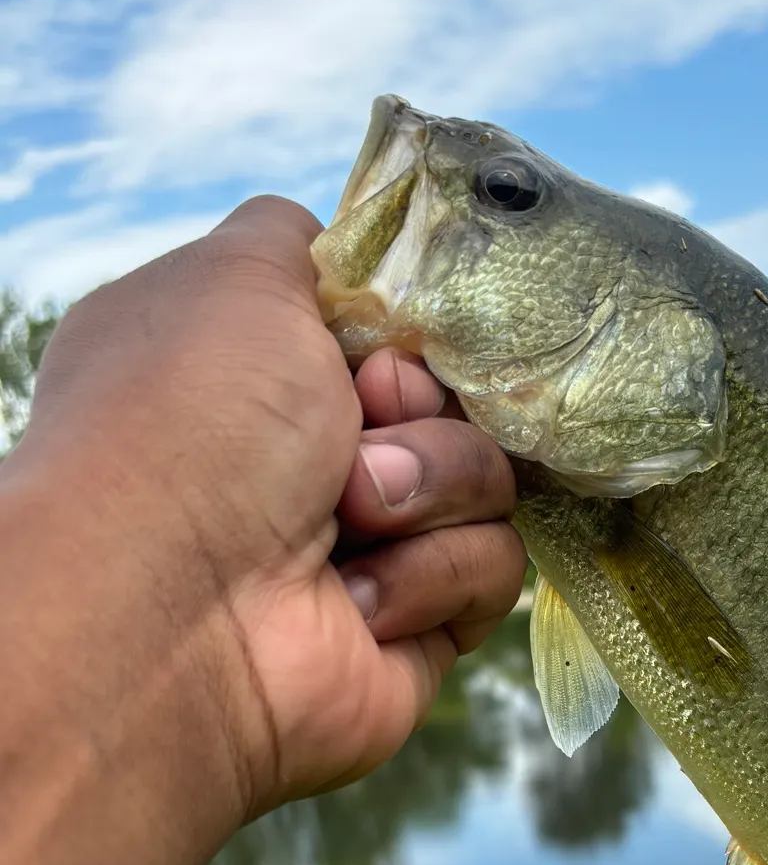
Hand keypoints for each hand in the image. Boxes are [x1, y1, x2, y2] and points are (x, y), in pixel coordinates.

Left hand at [14, 195, 525, 817]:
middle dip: (426, 417)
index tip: (378, 358)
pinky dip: (430, 576)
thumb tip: (352, 252)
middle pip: (461, 408)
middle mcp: (319, 462)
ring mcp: (378, 548)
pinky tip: (357, 600)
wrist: (177, 613)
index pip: (405, 338)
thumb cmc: (193, 427)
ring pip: (493, 487)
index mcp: (274, 379)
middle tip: (364, 432)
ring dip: (429, 492)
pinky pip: (493, 572)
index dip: (412, 340)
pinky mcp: (424, 626)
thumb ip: (301, 238)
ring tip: (351, 522)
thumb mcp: (236, 278)